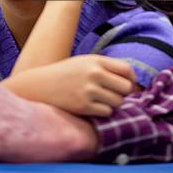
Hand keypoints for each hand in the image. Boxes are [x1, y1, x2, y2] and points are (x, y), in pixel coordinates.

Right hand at [8, 55, 135, 116]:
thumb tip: (130, 81)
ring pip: (118, 102)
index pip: (127, 69)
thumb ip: (105, 67)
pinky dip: (103, 111)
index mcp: (96, 60)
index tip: (127, 84)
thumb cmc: (66, 73)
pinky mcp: (83, 106)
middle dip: (123, 93)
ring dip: (113, 103)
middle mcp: (94, 74)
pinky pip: (106, 112)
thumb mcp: (85, 62)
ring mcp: (89, 91)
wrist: (41, 85)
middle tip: (114, 94)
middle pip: (126, 88)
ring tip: (101, 100)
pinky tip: (93, 106)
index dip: (131, 79)